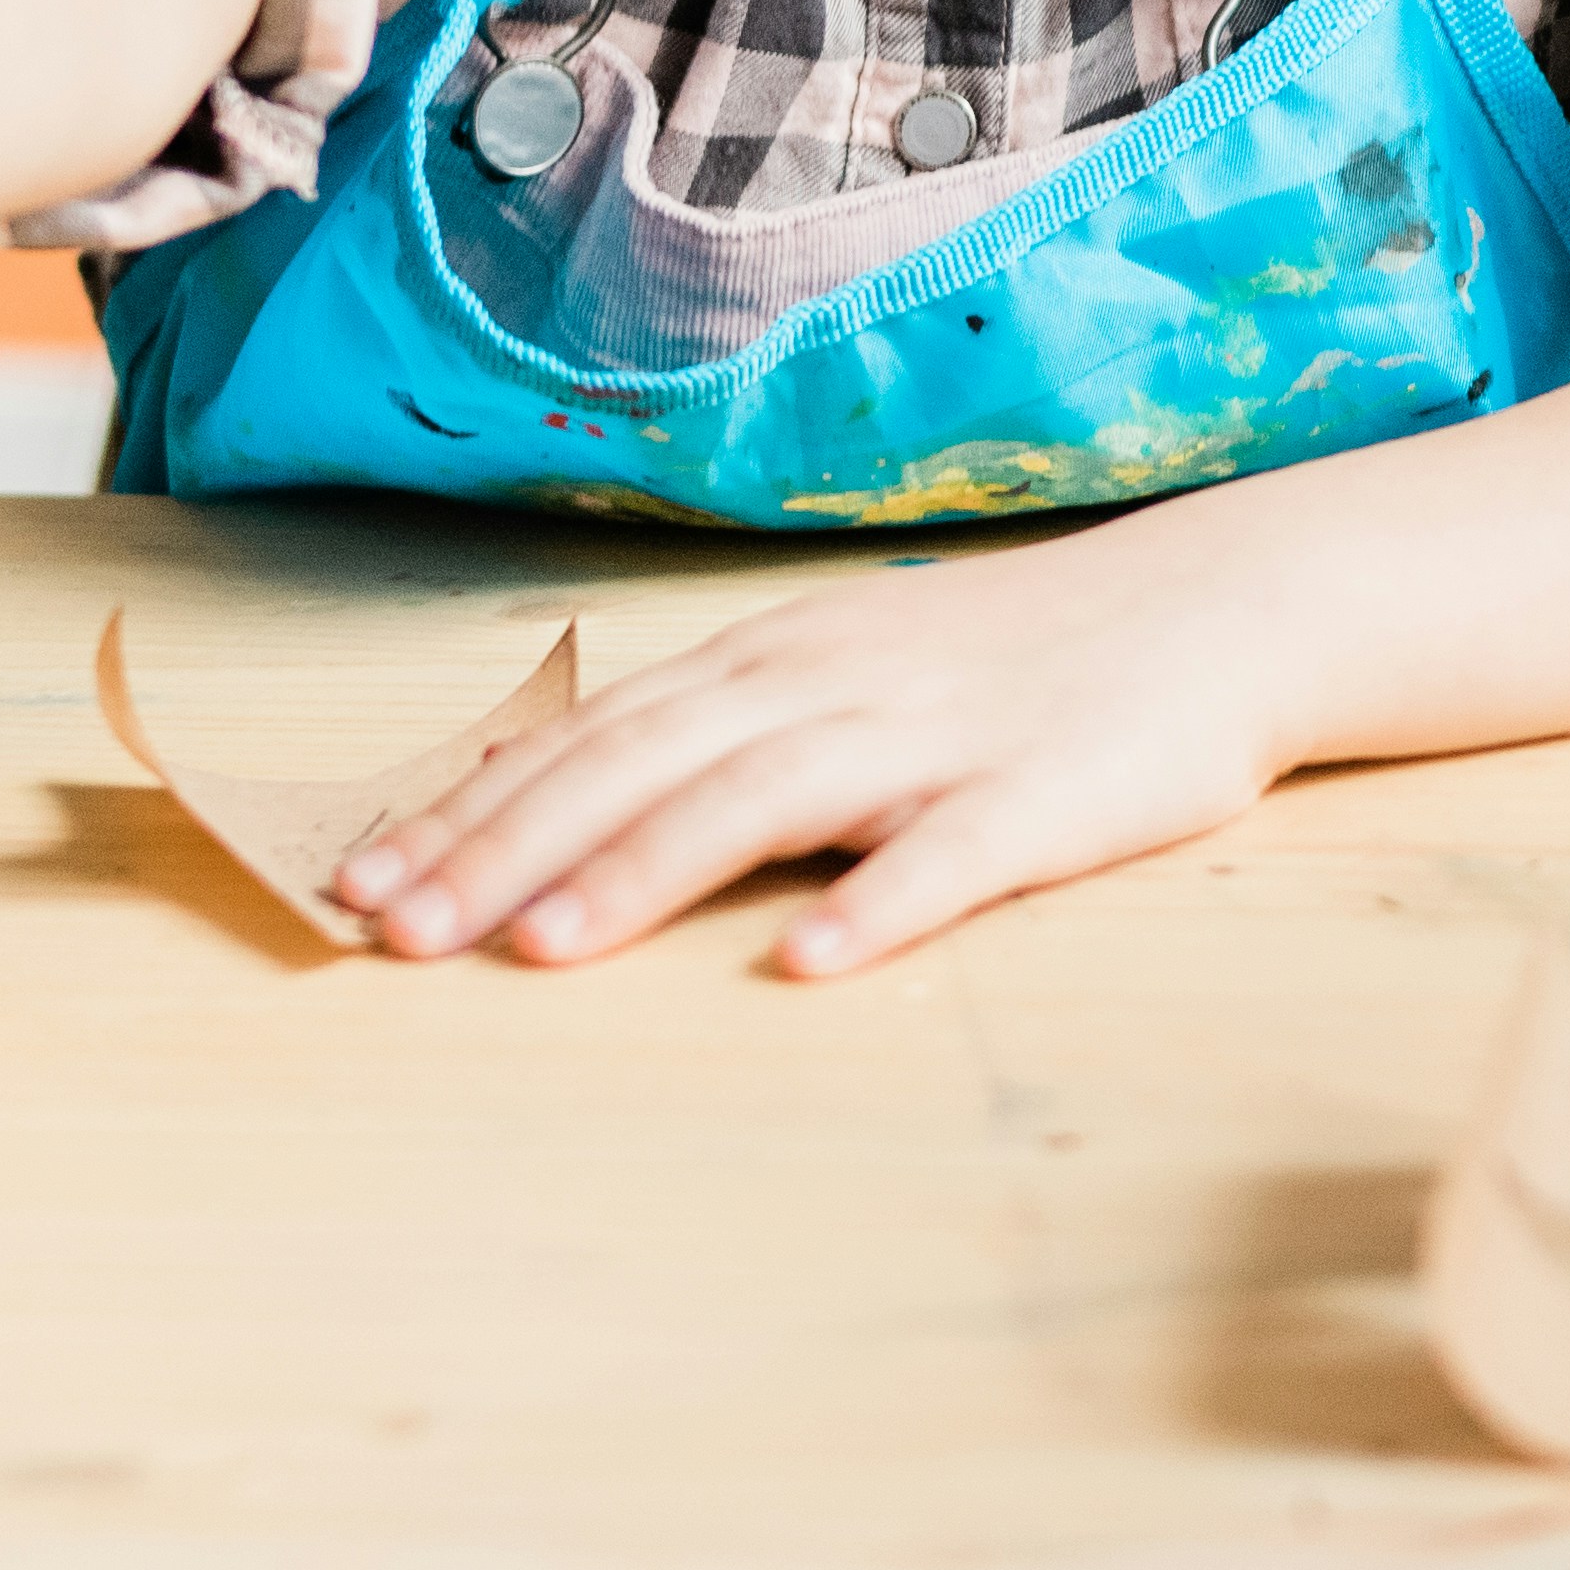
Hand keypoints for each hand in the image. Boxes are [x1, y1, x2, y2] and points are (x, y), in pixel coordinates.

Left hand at [335, 527, 1306, 979]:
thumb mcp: (841, 671)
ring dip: (644, 871)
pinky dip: (877, 902)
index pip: (587, 737)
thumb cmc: (1005, 663)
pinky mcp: (1046, 795)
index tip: (355, 884)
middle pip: (641, 765)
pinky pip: (952, 855)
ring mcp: (937, 737)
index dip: (468, 810)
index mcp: (770, 661)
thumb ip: (715, 731)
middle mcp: (829, 685)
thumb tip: (555, 804)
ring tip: (542, 951)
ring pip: (763, 799)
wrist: (1214, 606)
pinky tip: (810, 962)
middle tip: (393, 935)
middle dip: (505, 851)